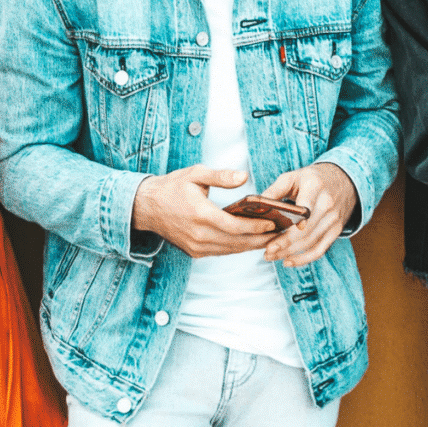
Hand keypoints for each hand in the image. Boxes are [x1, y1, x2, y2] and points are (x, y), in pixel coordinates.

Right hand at [132, 163, 278, 257]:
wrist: (146, 207)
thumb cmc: (172, 187)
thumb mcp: (195, 174)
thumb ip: (221, 176)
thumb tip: (244, 176)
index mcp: (200, 215)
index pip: (235, 226)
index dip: (257, 227)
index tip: (274, 223)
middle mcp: (199, 235)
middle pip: (237, 242)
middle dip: (261, 239)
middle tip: (281, 234)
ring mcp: (196, 246)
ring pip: (231, 250)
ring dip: (252, 245)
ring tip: (272, 238)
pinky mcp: (194, 252)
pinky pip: (222, 252)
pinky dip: (238, 247)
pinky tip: (251, 241)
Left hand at [257, 162, 360, 265]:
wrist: (344, 179)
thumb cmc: (313, 178)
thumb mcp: (293, 176)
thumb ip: (274, 190)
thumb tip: (255, 206)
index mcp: (314, 186)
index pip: (305, 209)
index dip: (292, 227)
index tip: (276, 237)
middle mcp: (327, 203)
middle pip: (305, 231)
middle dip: (284, 244)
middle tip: (266, 251)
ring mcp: (334, 219)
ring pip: (310, 242)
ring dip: (290, 253)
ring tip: (271, 256)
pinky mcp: (337, 230)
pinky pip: (320, 249)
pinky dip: (304, 259)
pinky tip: (288, 261)